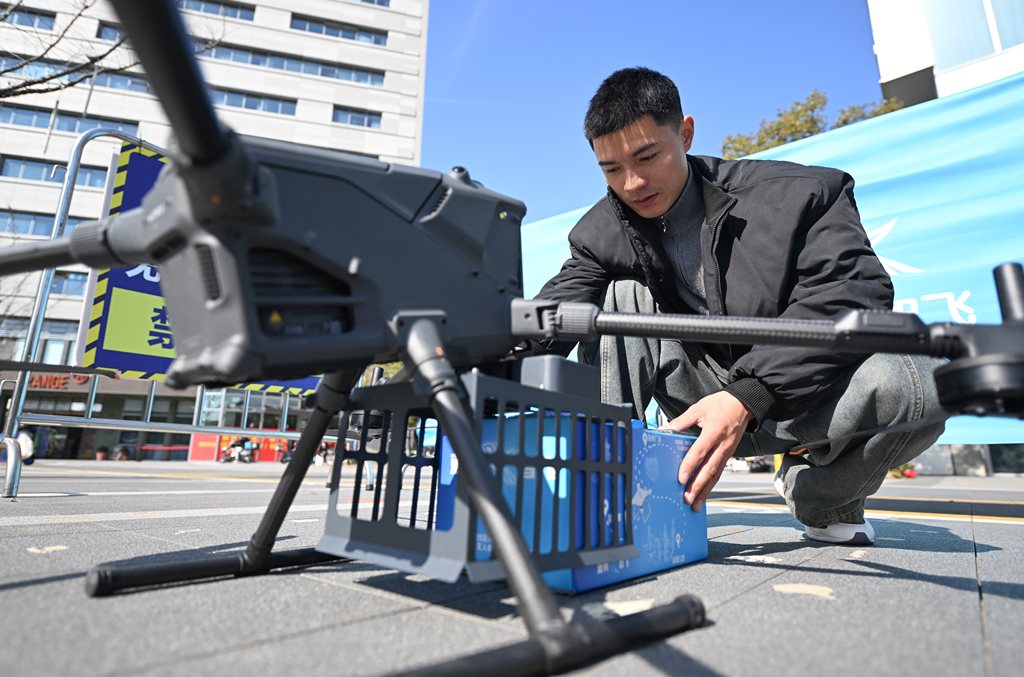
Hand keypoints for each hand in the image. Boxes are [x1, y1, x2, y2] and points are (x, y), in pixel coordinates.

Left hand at [670, 391, 752, 511]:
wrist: (744, 405)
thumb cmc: (722, 404)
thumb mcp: (700, 407)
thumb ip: (683, 420)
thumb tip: (668, 428)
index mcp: (714, 431)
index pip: (700, 452)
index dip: (689, 466)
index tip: (680, 478)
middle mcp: (723, 445)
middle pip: (709, 469)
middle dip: (697, 486)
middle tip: (687, 498)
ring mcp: (727, 451)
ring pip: (715, 475)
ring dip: (705, 490)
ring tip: (695, 503)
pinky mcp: (729, 455)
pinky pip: (719, 471)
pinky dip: (711, 484)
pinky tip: (704, 493)